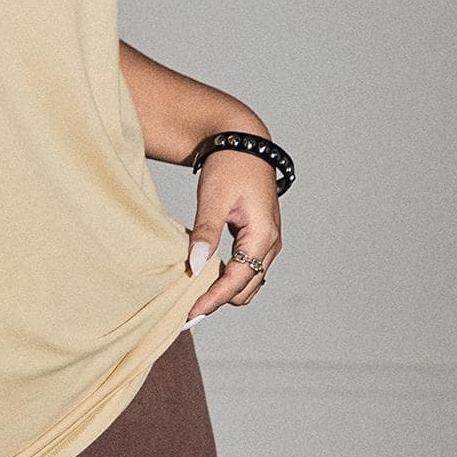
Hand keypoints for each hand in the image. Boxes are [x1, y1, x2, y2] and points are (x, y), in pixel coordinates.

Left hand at [183, 149, 280, 323]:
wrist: (243, 143)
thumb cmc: (230, 166)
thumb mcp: (213, 199)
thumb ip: (206, 233)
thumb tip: (197, 266)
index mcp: (263, 235)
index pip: (238, 280)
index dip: (213, 299)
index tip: (190, 313)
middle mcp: (271, 243)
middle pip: (246, 288)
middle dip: (218, 299)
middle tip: (186, 307)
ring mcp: (268, 241)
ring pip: (248, 281)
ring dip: (224, 289)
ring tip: (193, 293)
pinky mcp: (259, 237)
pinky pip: (247, 267)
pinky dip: (228, 276)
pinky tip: (205, 273)